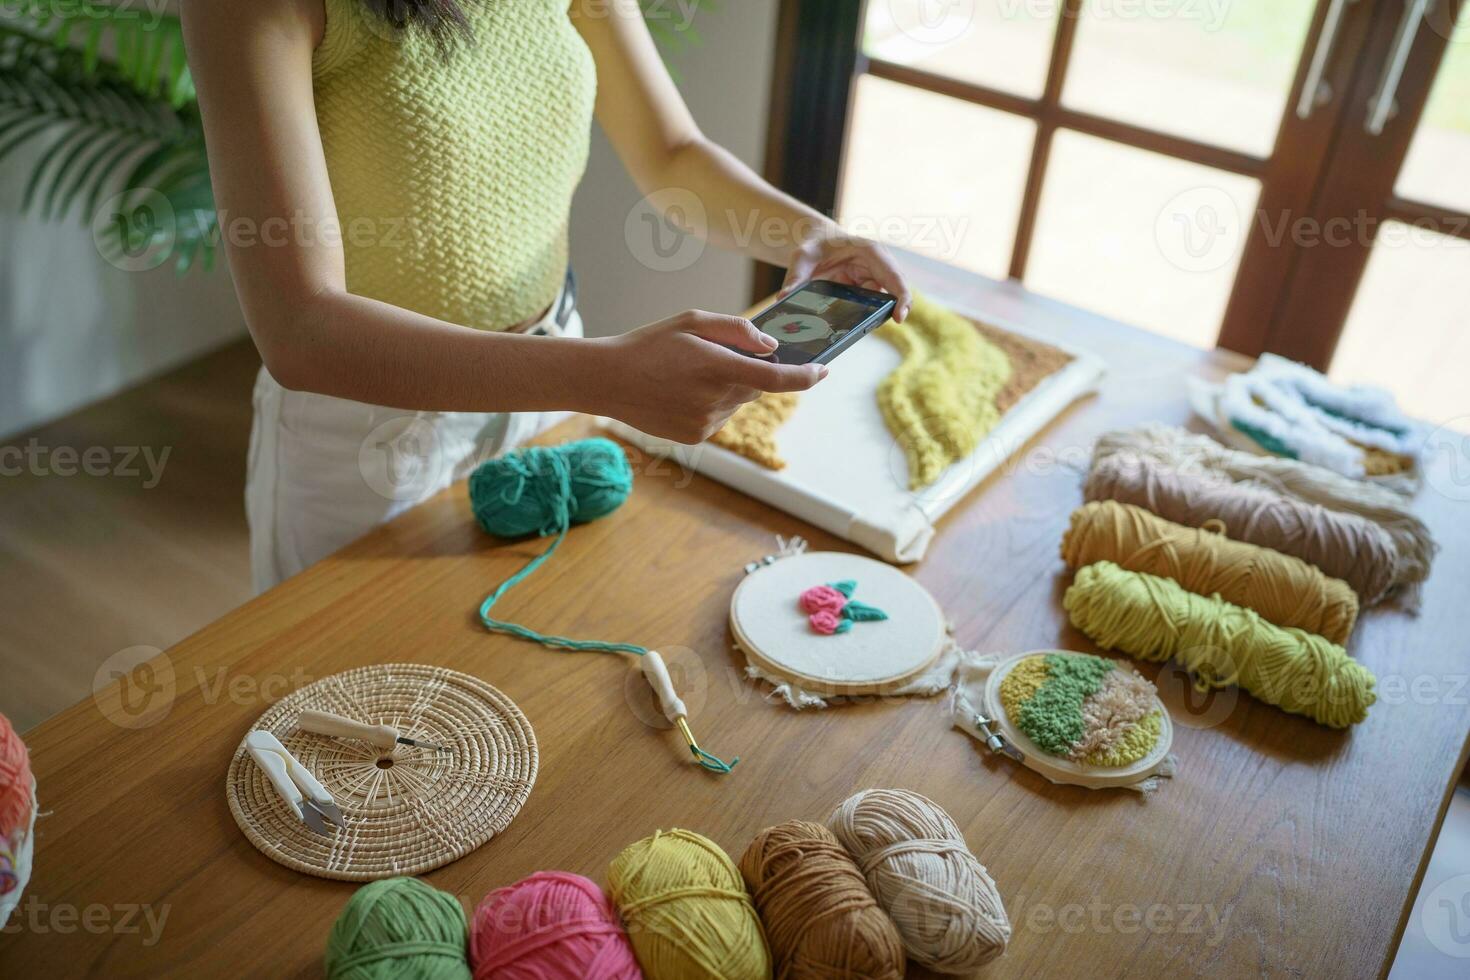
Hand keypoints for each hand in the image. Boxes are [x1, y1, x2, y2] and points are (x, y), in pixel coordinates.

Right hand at [591, 310, 826, 443]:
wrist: (607, 380)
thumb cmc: (649, 344)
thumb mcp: (692, 320)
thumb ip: (737, 330)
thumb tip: (770, 347)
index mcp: (718, 368)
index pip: (776, 377)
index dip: (805, 376)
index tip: (823, 371)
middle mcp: (716, 400)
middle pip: (754, 386)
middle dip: (746, 371)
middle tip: (712, 357)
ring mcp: (706, 423)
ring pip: (736, 402)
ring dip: (725, 388)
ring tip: (686, 376)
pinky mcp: (696, 436)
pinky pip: (718, 417)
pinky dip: (710, 404)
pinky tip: (680, 393)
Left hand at [781, 229, 913, 321]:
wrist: (813, 243)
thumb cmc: (812, 244)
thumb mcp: (801, 257)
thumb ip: (794, 277)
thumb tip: (783, 297)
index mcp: (869, 250)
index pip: (893, 275)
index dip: (901, 297)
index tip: (899, 317)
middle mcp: (877, 264)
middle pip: (894, 291)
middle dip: (891, 311)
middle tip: (871, 328)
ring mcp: (872, 277)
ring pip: (881, 302)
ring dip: (872, 314)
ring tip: (854, 326)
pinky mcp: (865, 288)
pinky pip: (869, 305)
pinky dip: (862, 316)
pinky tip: (849, 325)